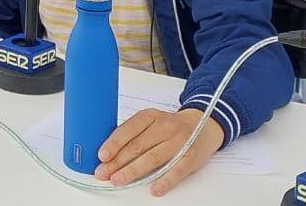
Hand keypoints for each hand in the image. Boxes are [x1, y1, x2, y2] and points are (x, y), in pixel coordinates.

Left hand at [93, 107, 223, 195]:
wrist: (204, 126)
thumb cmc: (171, 128)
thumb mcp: (152, 122)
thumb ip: (134, 134)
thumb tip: (108, 154)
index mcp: (151, 116)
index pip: (129, 128)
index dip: (114, 143)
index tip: (102, 155)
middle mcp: (165, 127)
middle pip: (137, 146)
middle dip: (117, 161)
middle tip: (103, 173)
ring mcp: (179, 142)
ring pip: (152, 158)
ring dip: (133, 171)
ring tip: (118, 180)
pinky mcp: (191, 157)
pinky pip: (176, 171)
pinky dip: (165, 181)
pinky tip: (154, 189)